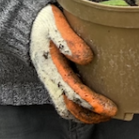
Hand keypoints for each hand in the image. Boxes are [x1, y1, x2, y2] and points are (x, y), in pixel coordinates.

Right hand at [29, 5, 116, 122]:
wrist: (26, 26)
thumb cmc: (44, 23)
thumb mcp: (53, 24)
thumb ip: (67, 40)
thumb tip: (86, 58)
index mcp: (50, 67)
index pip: (71, 91)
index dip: (91, 102)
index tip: (110, 107)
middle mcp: (49, 79)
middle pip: (68, 108)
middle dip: (90, 114)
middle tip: (112, 112)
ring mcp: (51, 83)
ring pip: (66, 108)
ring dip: (86, 115)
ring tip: (106, 113)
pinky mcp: (55, 82)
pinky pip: (65, 102)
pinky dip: (81, 108)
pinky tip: (96, 105)